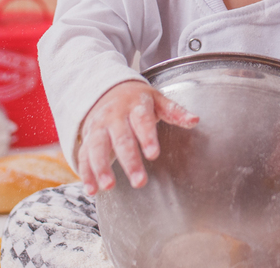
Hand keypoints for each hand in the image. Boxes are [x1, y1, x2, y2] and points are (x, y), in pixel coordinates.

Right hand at [77, 80, 198, 194]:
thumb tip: (195, 120)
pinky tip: (91, 190)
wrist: (106, 89)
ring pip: (97, 147)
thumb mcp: (157, 100)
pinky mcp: (87, 139)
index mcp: (135, 106)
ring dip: (101, 167)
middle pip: (121, 139)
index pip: (142, 121)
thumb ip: (174, 111)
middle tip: (139, 181)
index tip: (153, 154)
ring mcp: (98, 127)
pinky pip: (84, 155)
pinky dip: (86, 173)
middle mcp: (114, 117)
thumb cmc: (136, 100)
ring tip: (108, 186)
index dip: (147, 137)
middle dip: (129, 160)